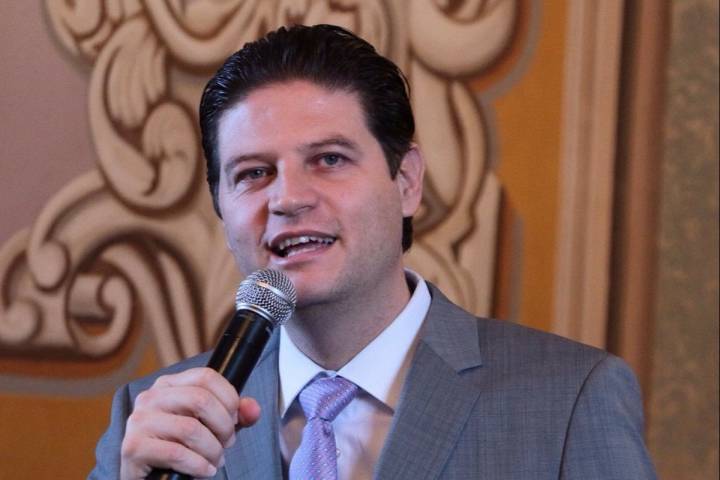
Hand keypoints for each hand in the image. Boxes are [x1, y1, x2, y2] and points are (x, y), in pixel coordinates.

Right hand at [119, 367, 260, 478]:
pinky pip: (177, 453)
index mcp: (169, 384)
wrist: (148, 477)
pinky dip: (199, 465)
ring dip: (213, 449)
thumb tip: (254, 409)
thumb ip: (235, 416)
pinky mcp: (133, 447)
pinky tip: (205, 470)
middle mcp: (150, 397)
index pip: (206, 376)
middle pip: (200, 400)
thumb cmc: (180, 447)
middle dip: (223, 426)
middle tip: (228, 443)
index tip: (235, 419)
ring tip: (216, 460)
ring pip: (190, 429)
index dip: (229, 398)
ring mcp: (139, 421)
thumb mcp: (210, 427)